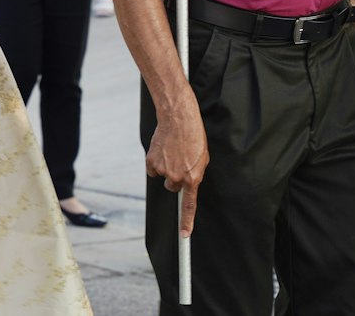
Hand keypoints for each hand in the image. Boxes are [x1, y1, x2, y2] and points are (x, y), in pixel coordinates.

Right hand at [144, 104, 208, 235]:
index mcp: (193, 178)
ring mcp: (163, 170)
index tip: (184, 235)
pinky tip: (162, 150)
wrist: (178, 119)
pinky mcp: (151, 162)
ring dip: (166, 168)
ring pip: (163, 177)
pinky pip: (153, 169)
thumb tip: (188, 183)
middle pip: (173, 187)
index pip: (189, 206)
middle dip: (175, 178)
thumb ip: (195, 174)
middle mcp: (177, 177)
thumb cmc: (194, 137)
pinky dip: (156, 162)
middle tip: (179, 162)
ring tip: (172, 152)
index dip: (187, 221)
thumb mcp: (202, 158)